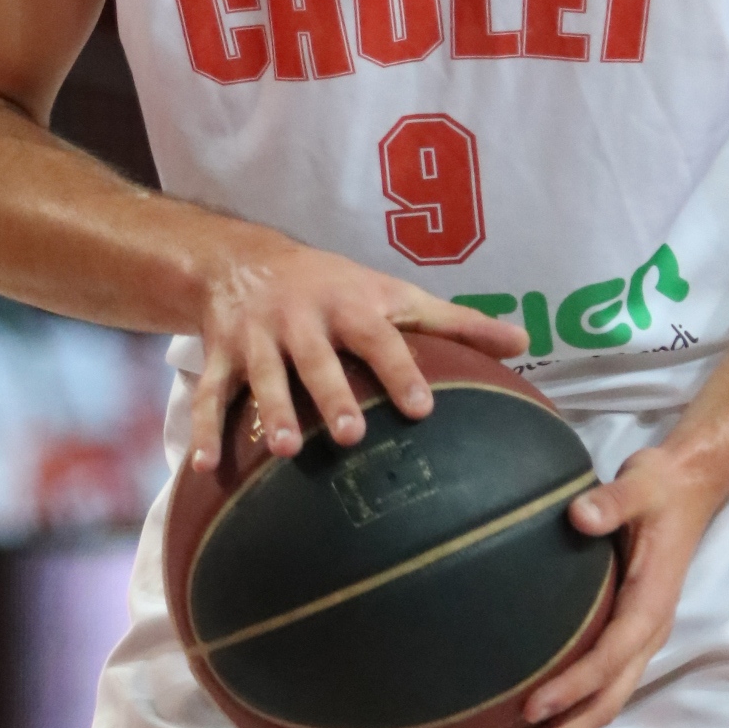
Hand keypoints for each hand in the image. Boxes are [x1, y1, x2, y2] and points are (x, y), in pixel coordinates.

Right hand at [189, 236, 525, 470]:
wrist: (241, 258)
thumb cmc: (335, 287)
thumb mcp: (392, 294)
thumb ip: (455, 323)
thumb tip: (525, 343)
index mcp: (348, 304)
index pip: (379, 337)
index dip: (400, 370)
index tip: (422, 409)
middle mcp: (300, 319)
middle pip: (317, 358)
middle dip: (332, 393)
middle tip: (352, 435)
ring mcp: (256, 338)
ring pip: (261, 376)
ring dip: (271, 411)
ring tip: (285, 451)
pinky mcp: (219, 356)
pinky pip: (208, 395)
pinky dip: (203, 430)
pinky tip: (204, 469)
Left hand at [508, 439, 724, 727]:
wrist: (686, 489)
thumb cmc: (660, 487)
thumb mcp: (641, 483)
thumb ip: (613, 500)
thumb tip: (580, 515)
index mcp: (651, 605)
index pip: (610, 657)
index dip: (573, 686)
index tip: (532, 707)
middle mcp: (647, 633)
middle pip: (606, 699)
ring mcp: (637, 638)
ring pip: (604, 701)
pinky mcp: (624, 633)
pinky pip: (599, 684)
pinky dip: (569, 710)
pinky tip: (534, 722)